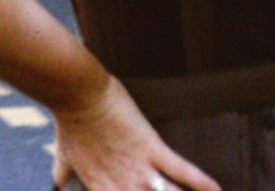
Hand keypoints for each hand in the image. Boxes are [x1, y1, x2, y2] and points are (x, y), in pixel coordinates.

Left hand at [51, 76, 220, 190]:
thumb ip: (63, 176)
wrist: (77, 94)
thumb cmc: (70, 123)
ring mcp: (140, 168)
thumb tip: (57, 186)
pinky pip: (182, 169)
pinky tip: (218, 190)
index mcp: (100, 189)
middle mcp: (122, 186)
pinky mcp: (152, 148)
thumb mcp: (63, 156)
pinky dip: (201, 182)